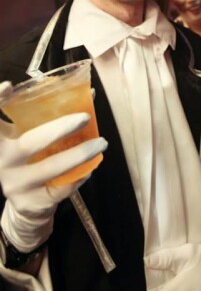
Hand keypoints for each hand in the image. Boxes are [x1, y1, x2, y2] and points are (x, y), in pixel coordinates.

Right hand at [0, 81, 106, 251]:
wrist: (26, 204)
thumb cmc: (30, 160)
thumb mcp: (29, 137)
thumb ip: (48, 117)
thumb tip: (88, 94)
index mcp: (2, 140)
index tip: (8, 87)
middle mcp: (4, 161)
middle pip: (29, 143)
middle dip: (60, 129)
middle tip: (85, 117)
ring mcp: (17, 184)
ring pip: (51, 168)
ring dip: (80, 154)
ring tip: (101, 143)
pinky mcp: (32, 202)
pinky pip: (61, 187)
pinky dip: (80, 175)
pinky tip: (91, 166)